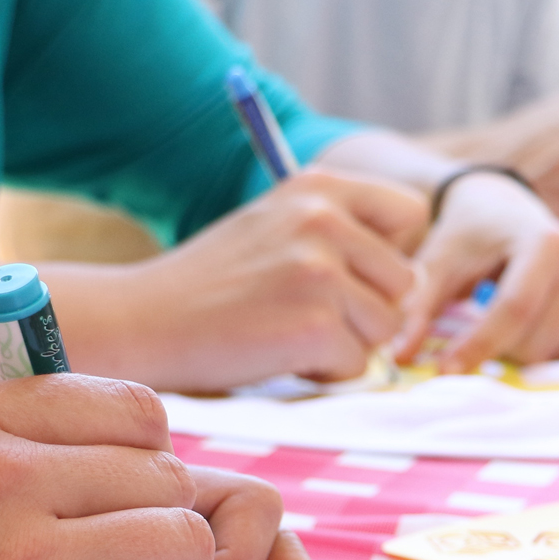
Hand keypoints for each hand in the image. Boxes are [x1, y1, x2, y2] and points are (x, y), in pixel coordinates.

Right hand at [81, 170, 424, 389]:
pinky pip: (356, 366)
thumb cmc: (212, 285)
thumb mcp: (276, 226)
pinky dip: (322, 373)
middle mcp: (324, 220)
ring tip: (287, 332)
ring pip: (385, 329)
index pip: (411, 215)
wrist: (144, 321)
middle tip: (307, 314)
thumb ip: (340, 232)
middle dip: (368, 310)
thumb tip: (415, 274)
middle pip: (406, 282)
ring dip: (346, 344)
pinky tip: (275, 353)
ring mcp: (320, 272)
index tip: (351, 276)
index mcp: (319, 186)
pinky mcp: (314, 326)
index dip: (391, 255)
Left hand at [396, 171, 558, 372]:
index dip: (479, 345)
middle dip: (502, 353)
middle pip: (541, 342)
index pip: (515, 309)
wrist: (504, 210)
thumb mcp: (439, 260)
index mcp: (545, 244)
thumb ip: (419, 307)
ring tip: (510, 347)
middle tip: (474, 342)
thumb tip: (399, 356)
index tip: (445, 371)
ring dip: (537, 364)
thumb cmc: (469, 235)